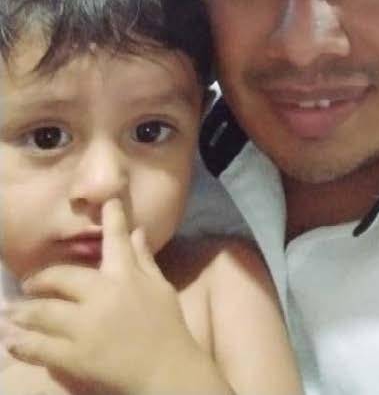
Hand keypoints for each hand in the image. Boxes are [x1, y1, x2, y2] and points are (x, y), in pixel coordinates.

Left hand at [4, 199, 230, 393]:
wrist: (168, 373)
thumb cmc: (167, 329)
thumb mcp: (160, 289)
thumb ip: (144, 259)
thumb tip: (138, 231)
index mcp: (127, 277)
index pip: (115, 240)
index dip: (110, 218)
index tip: (105, 200)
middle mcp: (104, 295)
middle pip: (62, 278)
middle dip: (40, 280)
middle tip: (28, 285)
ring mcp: (87, 326)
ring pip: (44, 312)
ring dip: (24, 312)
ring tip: (12, 313)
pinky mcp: (76, 356)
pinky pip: (41, 347)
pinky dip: (24, 344)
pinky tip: (14, 342)